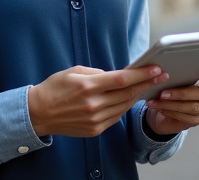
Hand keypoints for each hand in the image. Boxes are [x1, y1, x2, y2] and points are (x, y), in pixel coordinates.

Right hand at [28, 65, 167, 137]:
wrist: (38, 113)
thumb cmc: (55, 88)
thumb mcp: (75, 71)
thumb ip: (98, 73)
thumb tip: (118, 75)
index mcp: (88, 86)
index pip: (122, 79)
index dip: (142, 74)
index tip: (156, 69)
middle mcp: (93, 104)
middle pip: (127, 93)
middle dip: (147, 83)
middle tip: (160, 76)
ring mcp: (94, 119)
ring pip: (124, 106)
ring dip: (137, 96)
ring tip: (146, 86)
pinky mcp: (94, 130)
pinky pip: (116, 117)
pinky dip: (124, 107)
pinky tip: (128, 99)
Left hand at [144, 66, 198, 135]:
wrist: (164, 111)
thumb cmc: (173, 90)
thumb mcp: (177, 79)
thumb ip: (180, 74)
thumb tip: (167, 70)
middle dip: (181, 93)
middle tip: (163, 92)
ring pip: (192, 107)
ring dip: (171, 104)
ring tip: (157, 100)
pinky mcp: (196, 120)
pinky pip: (185, 117)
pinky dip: (171, 112)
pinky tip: (161, 108)